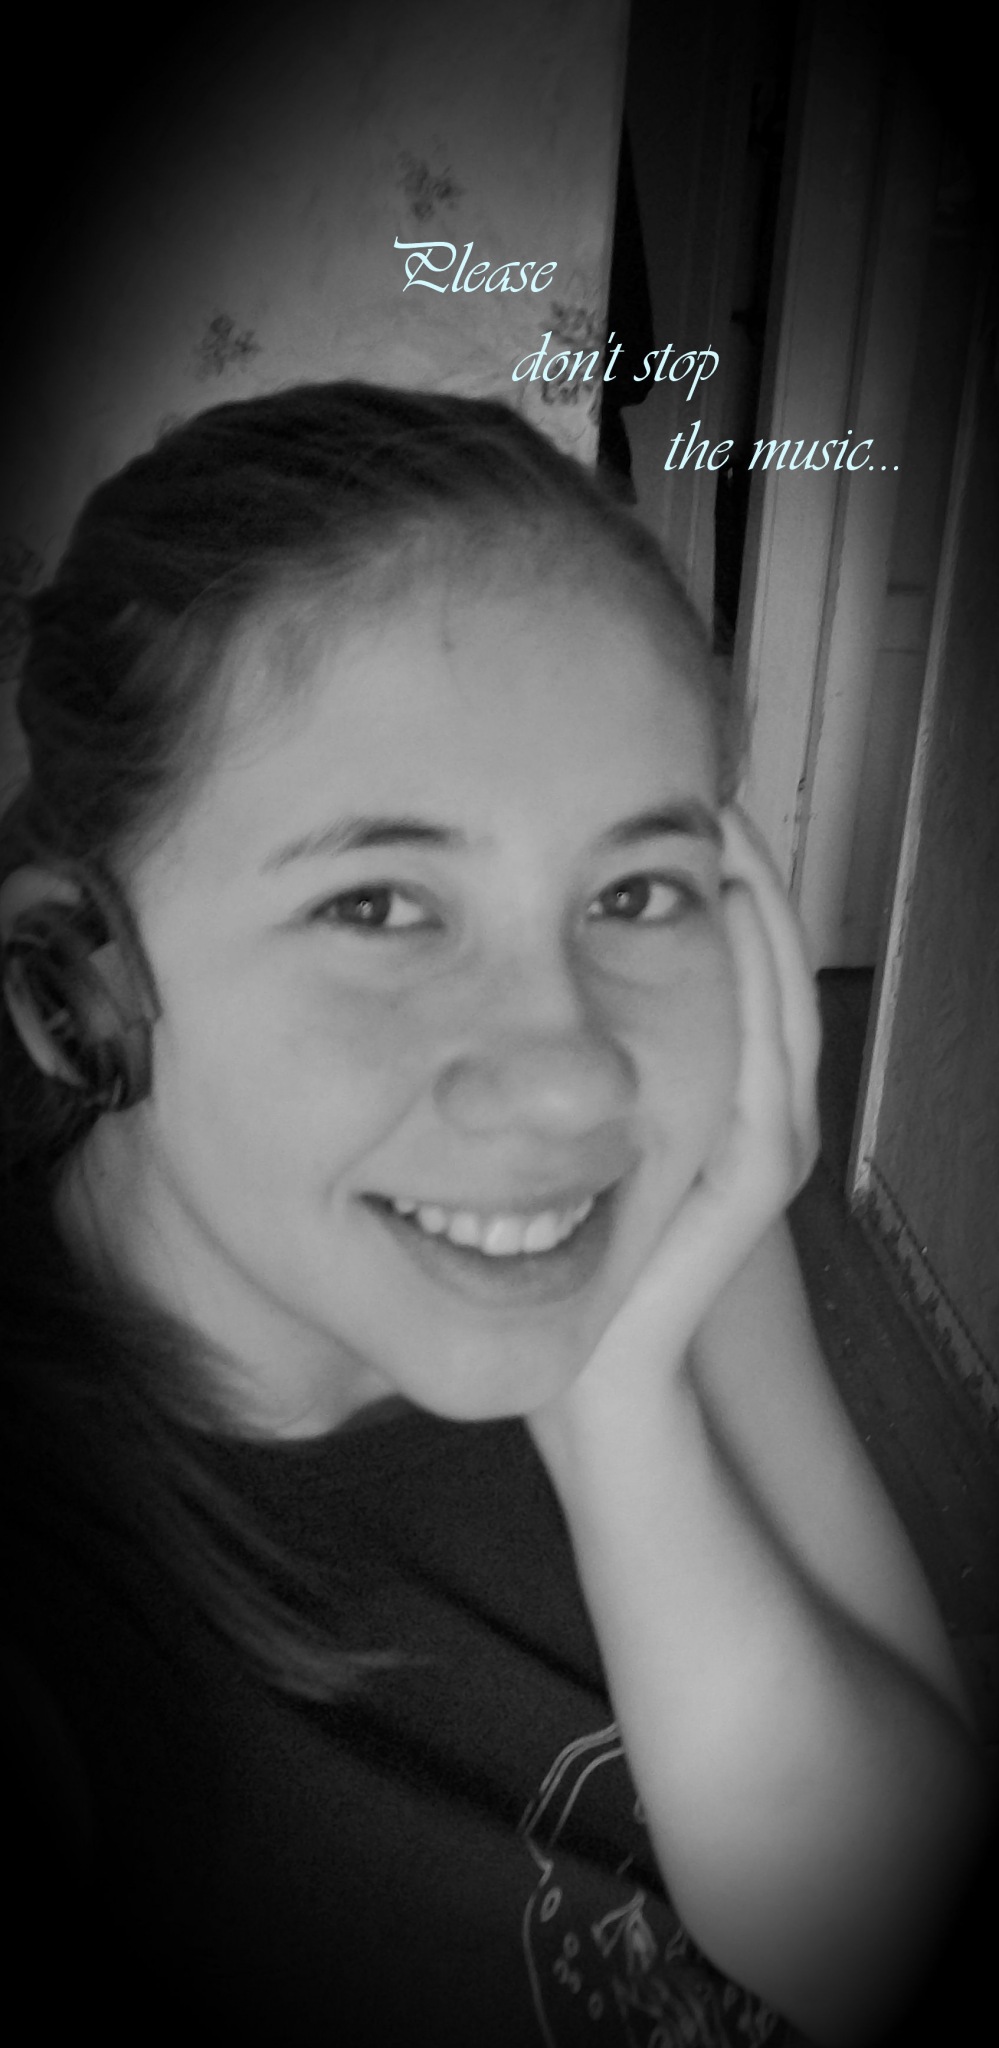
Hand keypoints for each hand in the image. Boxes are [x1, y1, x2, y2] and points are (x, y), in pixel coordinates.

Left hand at [569, 806, 821, 1398]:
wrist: (592, 1374)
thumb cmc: (567, 1253)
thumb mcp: (569, 1132)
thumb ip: (567, 1065)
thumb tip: (512, 980)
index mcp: (723, 1088)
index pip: (742, 959)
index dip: (726, 877)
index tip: (686, 800)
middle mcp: (759, 1106)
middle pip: (773, 961)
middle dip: (750, 871)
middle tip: (712, 786)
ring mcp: (765, 1141)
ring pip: (780, 997)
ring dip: (761, 910)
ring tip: (725, 833)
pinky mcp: (750, 1179)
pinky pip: (764, 1067)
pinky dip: (756, 990)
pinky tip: (730, 922)